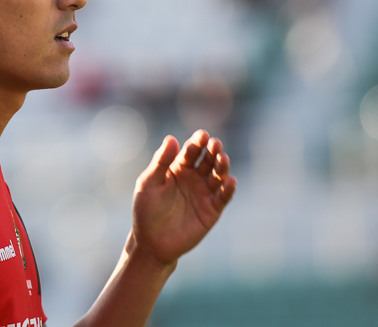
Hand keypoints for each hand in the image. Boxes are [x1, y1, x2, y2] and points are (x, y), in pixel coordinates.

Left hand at [129, 130, 235, 265]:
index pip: (190, 152)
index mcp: (178, 169)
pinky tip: (230, 181)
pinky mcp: (211, 211)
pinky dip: (228, 190)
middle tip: (216, 143)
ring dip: (222, 167)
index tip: (202, 135)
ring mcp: (204, 194)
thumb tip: (172, 138)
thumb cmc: (147, 210)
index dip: (197, 143)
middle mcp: (193, 179)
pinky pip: (223, 198)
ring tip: (223, 158)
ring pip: (218, 176)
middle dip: (212, 151)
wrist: (151, 242)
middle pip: (207, 161)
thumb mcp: (149, 183)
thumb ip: (161, 162)